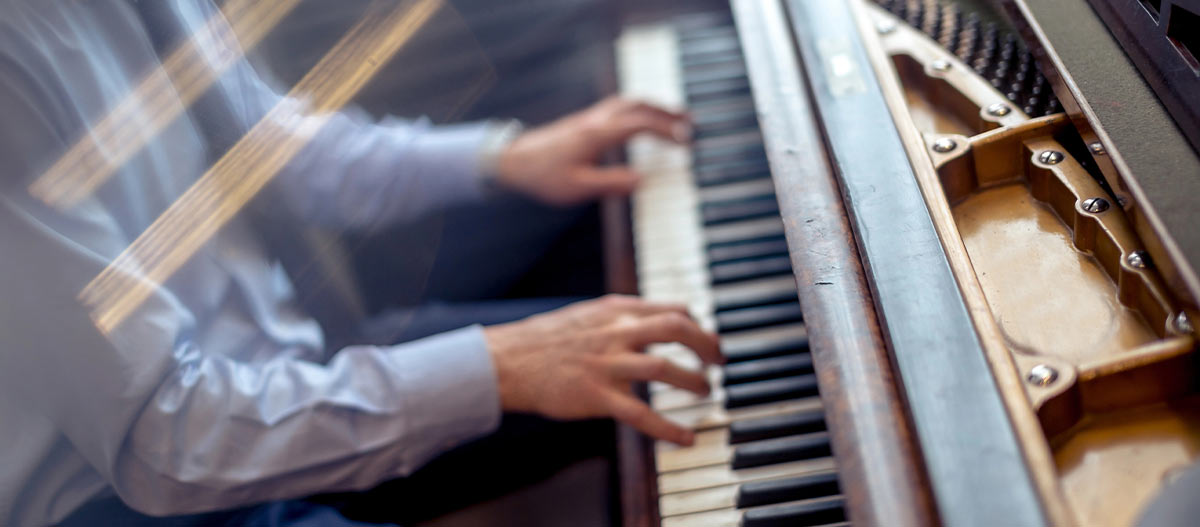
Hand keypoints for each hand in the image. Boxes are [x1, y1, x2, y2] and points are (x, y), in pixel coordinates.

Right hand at [483, 295, 721, 444]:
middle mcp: (616, 332)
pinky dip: (669, 428)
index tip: (706, 340)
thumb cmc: (544, 340)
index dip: (699, 325)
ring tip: (705, 392)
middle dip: (708, 345)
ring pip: (666, 368)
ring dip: (694, 381)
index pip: (673, 309)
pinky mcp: (597, 396)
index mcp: (616, 310)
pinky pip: (641, 414)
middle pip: (679, 329)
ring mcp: (607, 364)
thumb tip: (651, 321)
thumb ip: (619, 317)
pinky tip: (686, 438)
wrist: (507, 361)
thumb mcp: (586, 315)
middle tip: (719, 362)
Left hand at [495, 97, 689, 204]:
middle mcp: (596, 121)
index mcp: (598, 134)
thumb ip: (610, 184)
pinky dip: (638, 111)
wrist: (513, 161)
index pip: (641, 125)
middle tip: (690, 123)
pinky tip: (642, 123)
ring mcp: (590, 118)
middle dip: (667, 112)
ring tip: (673, 118)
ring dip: (653, 107)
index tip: (686, 142)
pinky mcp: (584, 122)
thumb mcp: (577, 188)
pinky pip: (618, 108)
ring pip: (628, 103)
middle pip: (639, 105)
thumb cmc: (543, 176)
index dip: (667, 131)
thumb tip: (641, 180)